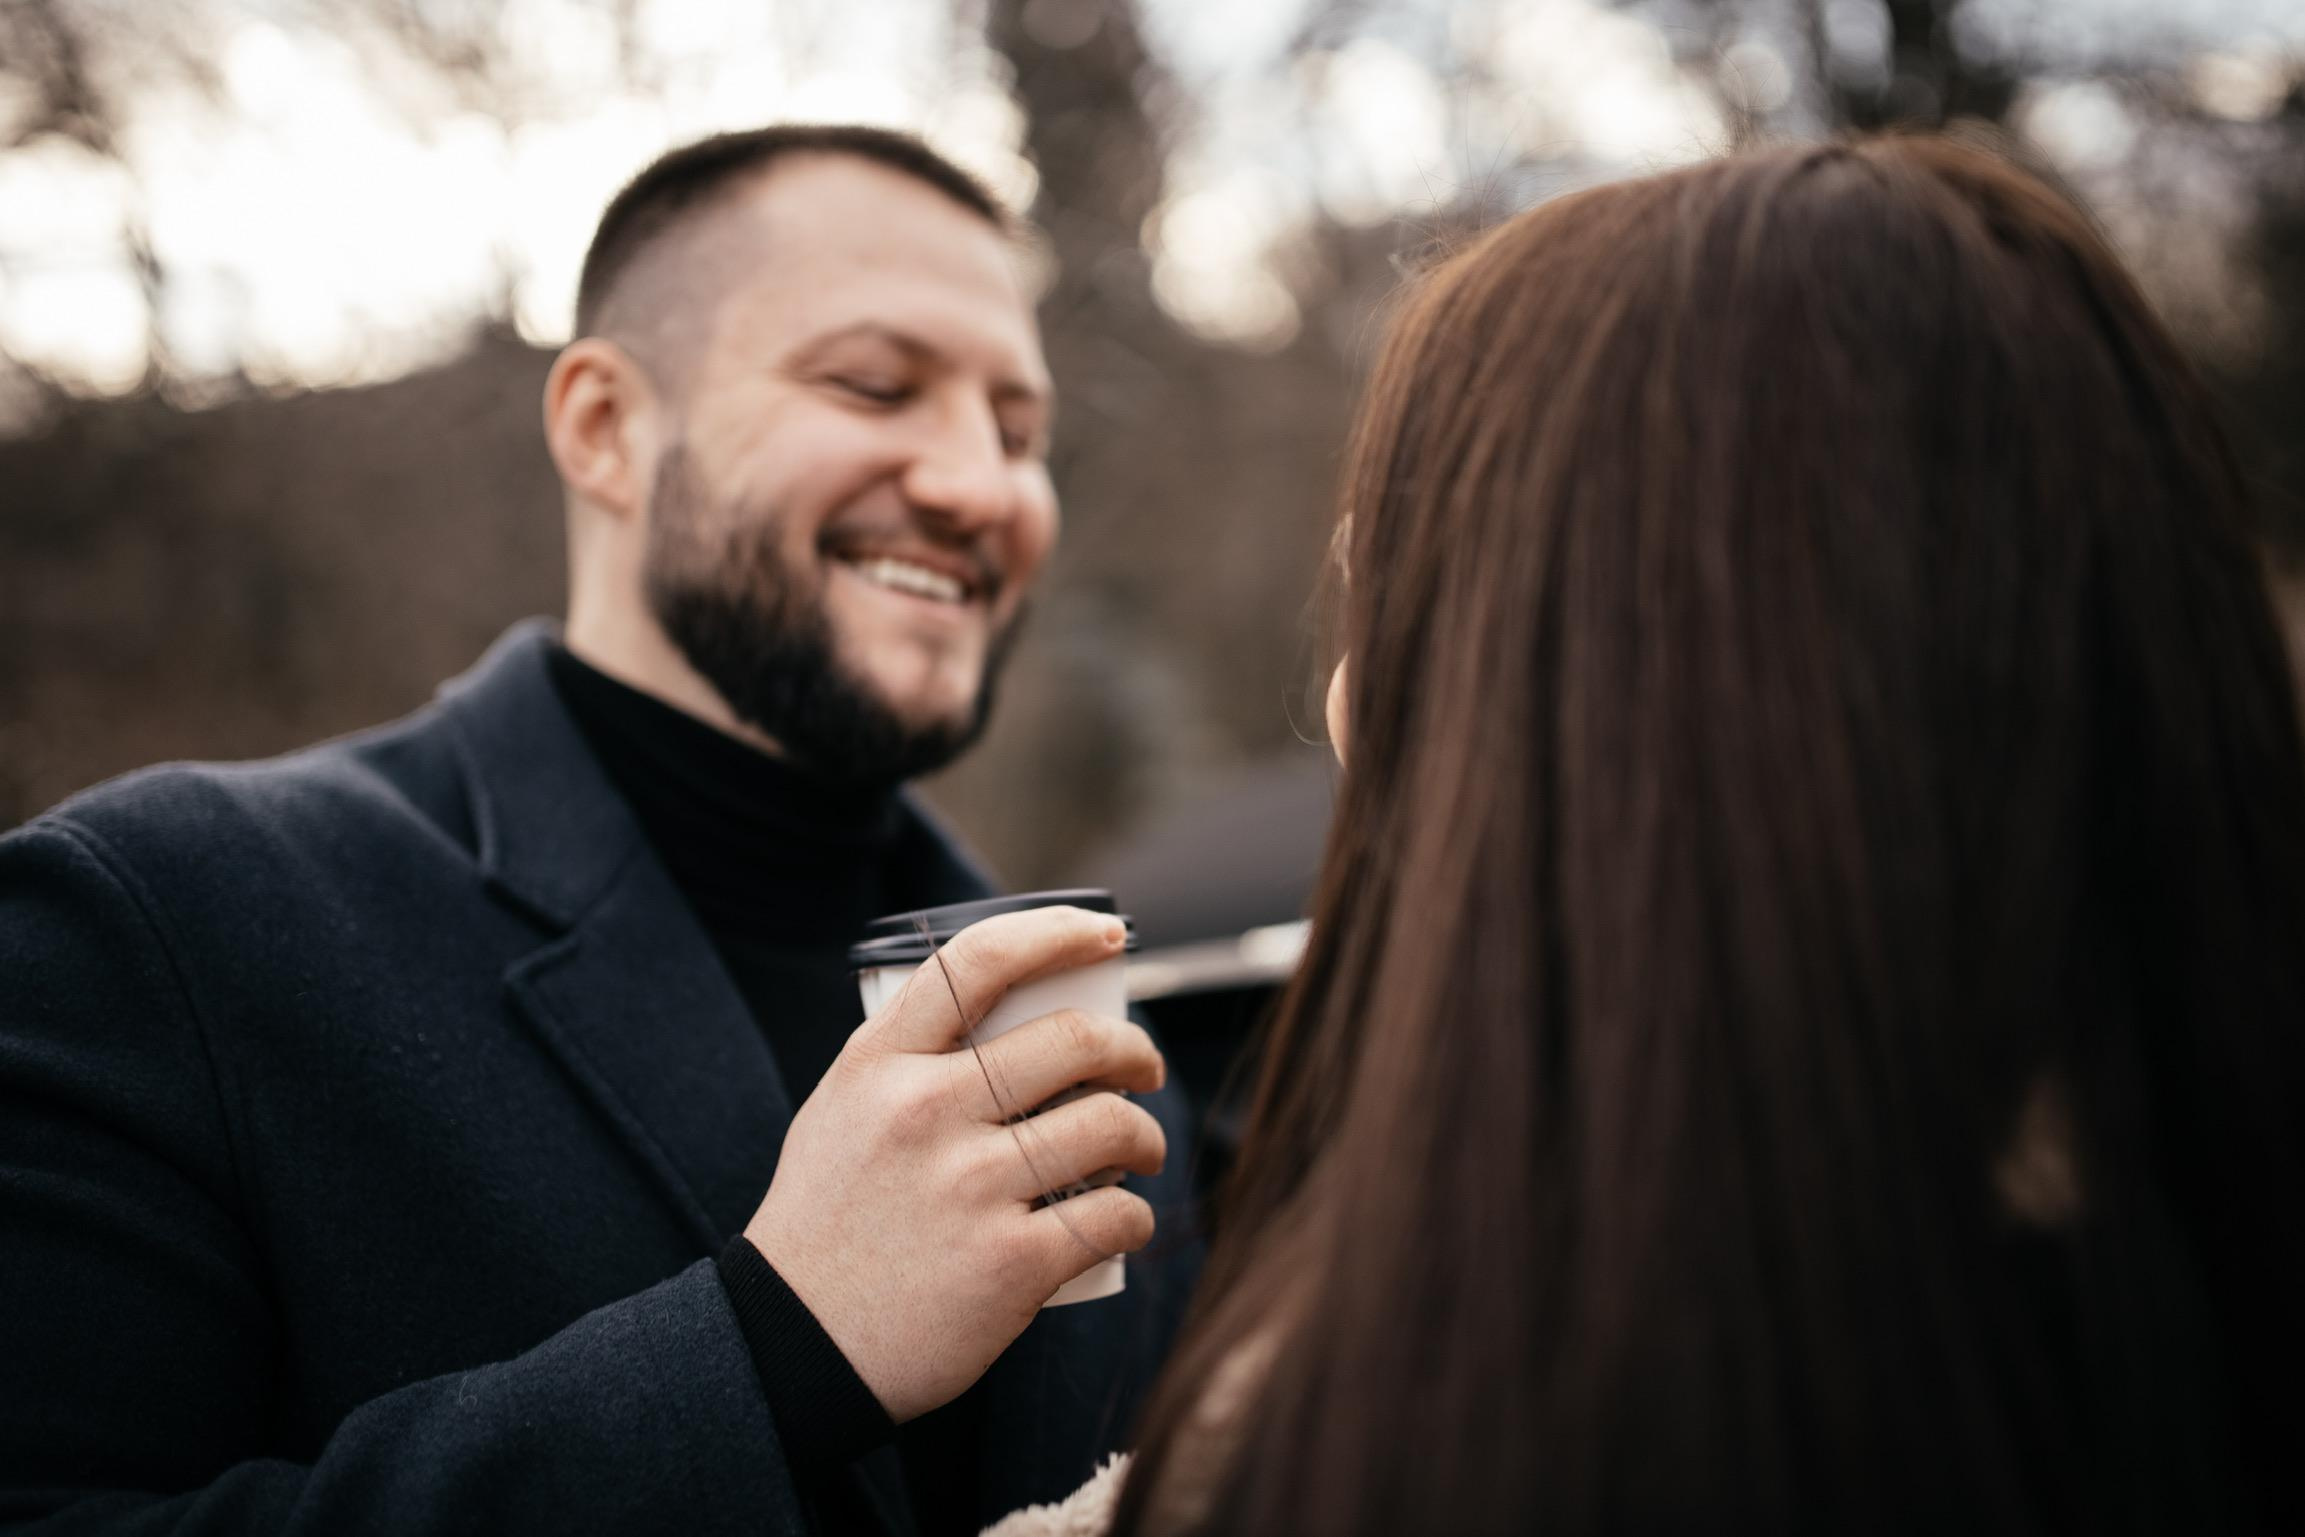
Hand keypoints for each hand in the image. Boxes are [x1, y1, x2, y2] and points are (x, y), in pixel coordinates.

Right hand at [741, 905, 1168, 1422]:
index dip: (1057, 933)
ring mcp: (967, 1188)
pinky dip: (1136, 1215)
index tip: (1106, 936)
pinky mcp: (1008, 1264)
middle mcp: (923, 1113)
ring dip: (1146, 1135)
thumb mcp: (842, 1110)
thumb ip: (910, 1058)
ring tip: (1139, 1150)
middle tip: (1143, 1070)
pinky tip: (1123, 1218)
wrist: (795, 1344)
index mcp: (879, 1065)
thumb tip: (1014, 1011)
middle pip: (1073, 1040)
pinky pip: (1114, 1216)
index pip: (978, 962)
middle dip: (1133, 1049)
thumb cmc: (830, 1220)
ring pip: (1110, 1125)